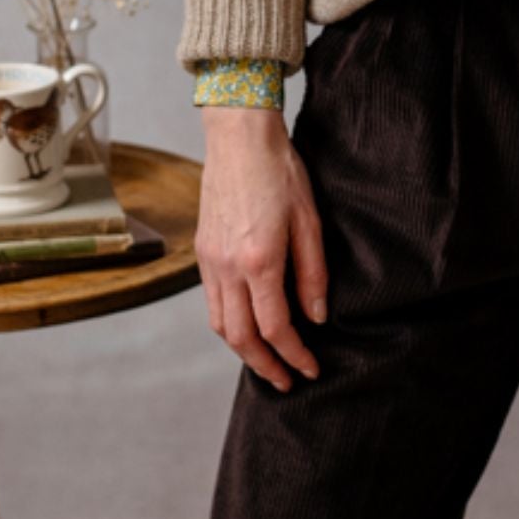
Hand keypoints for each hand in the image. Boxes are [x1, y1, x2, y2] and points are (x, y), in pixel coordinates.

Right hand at [194, 105, 328, 391]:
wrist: (239, 136)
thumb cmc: (279, 170)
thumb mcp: (309, 220)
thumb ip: (313, 272)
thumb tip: (316, 315)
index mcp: (259, 261)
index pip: (276, 328)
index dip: (295, 355)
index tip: (310, 369)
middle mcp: (228, 267)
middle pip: (242, 338)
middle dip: (266, 366)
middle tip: (288, 381)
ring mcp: (210, 260)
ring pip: (220, 326)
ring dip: (243, 352)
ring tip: (267, 362)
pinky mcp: (202, 251)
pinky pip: (210, 303)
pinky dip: (227, 326)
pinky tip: (246, 327)